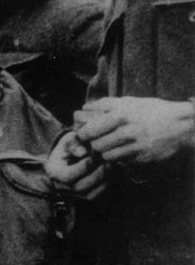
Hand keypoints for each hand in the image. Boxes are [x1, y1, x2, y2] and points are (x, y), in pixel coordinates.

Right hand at [45, 131, 108, 199]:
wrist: (73, 155)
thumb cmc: (71, 146)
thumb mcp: (69, 140)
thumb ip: (74, 143)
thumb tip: (83, 153)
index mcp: (55, 172)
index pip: (67, 176)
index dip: (81, 168)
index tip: (92, 158)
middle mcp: (62, 186)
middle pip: (79, 188)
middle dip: (96, 176)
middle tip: (108, 163)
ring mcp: (74, 194)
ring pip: (90, 195)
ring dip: (104, 182)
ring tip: (114, 167)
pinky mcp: (86, 197)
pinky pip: (98, 197)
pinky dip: (108, 186)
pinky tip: (116, 172)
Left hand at [74, 97, 194, 165]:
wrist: (181, 126)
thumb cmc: (153, 111)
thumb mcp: (130, 102)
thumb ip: (105, 104)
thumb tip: (85, 108)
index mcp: (121, 115)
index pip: (89, 131)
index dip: (83, 134)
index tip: (84, 134)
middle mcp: (127, 132)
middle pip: (96, 146)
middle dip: (94, 144)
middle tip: (98, 141)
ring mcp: (135, 148)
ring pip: (106, 156)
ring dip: (106, 153)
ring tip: (112, 146)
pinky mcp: (142, 159)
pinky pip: (121, 162)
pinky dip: (119, 158)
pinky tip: (125, 150)